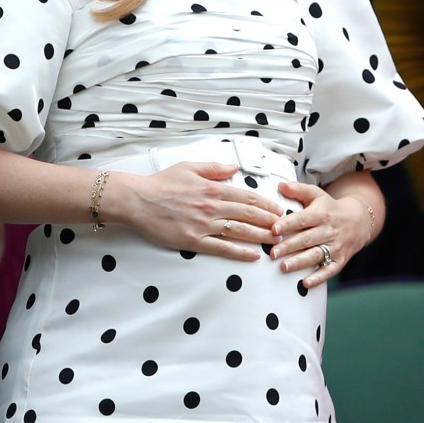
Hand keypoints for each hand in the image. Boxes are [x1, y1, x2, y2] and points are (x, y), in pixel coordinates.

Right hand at [120, 161, 283, 260]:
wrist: (138, 200)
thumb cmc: (161, 184)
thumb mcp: (189, 167)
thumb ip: (214, 168)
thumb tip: (234, 167)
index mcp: (212, 188)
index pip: (247, 197)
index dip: (266, 205)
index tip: (279, 210)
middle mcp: (211, 207)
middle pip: (248, 215)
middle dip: (270, 222)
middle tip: (285, 228)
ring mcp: (203, 225)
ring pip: (240, 231)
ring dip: (261, 236)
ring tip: (277, 241)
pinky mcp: (194, 241)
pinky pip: (222, 248)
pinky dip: (240, 253)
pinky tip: (253, 255)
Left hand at [269, 172, 383, 285]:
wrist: (358, 220)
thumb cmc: (329, 207)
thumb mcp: (316, 194)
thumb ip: (297, 190)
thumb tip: (279, 185)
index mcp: (321, 213)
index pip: (302, 219)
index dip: (288, 224)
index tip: (274, 229)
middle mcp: (329, 230)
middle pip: (307, 239)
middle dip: (289, 247)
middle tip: (273, 253)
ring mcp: (336, 246)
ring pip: (316, 255)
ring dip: (300, 262)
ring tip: (284, 267)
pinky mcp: (341, 259)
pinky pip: (330, 270)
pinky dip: (319, 278)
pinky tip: (305, 284)